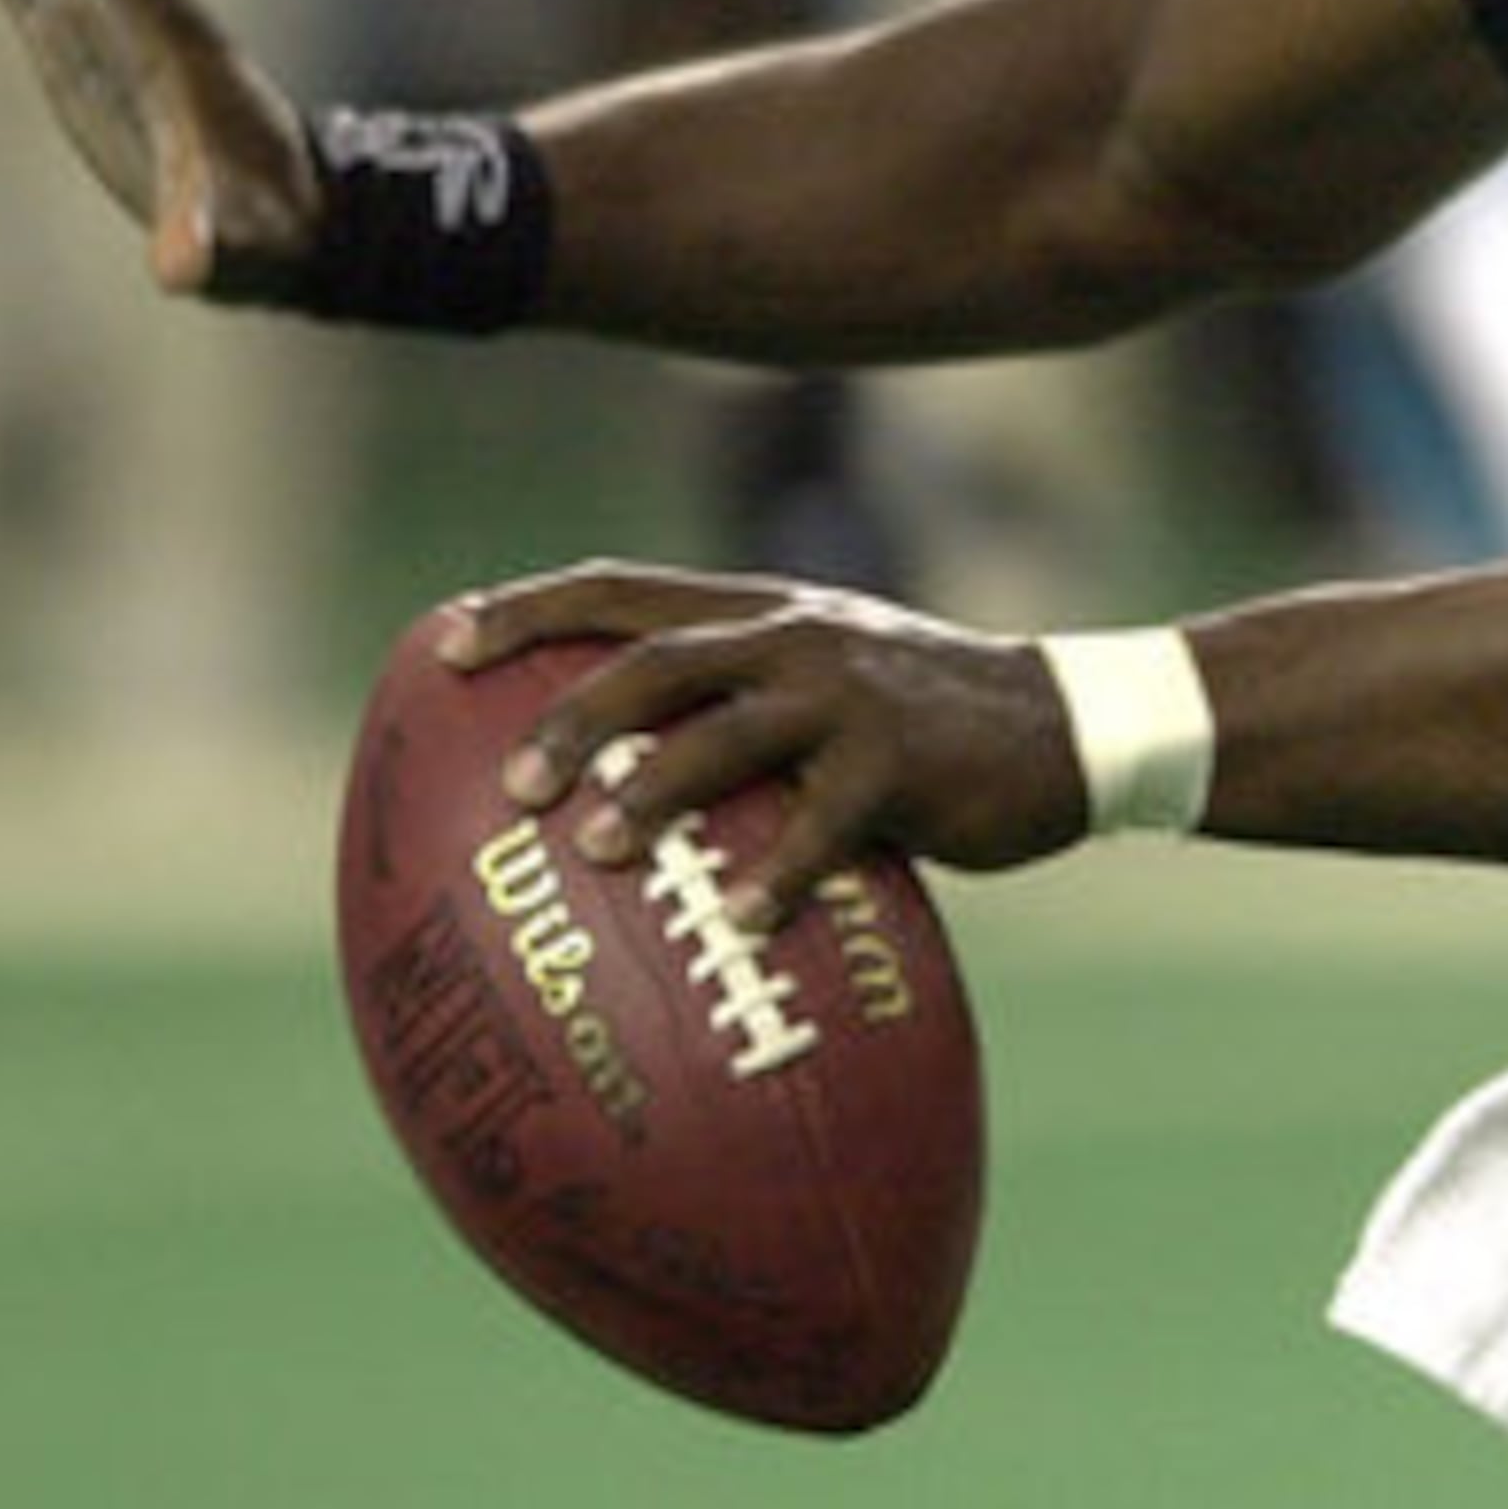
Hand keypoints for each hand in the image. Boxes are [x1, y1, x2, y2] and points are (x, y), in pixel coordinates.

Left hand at [441, 559, 1091, 921]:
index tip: (442, 647)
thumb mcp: (829, 686)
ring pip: (726, 729)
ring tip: (597, 852)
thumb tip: (613, 791)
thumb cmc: (923, 726)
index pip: (623, 587)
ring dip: (652, 788)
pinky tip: (739, 921)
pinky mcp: (901, 759)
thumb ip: (740, 712)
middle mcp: (795, 634)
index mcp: (764, 609)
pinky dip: (773, 873)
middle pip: (656, 655)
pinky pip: (822, 825)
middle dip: (574, 715)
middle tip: (517, 789)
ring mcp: (849, 692)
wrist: (1065, 724)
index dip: (530, 609)